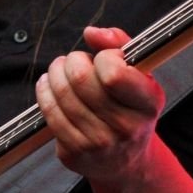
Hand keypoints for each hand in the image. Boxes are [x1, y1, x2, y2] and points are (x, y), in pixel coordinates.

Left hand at [36, 26, 165, 180]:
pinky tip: (49, 86)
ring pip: (60, 94)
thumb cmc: (132, 108)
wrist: (127, 161)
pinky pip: (49, 113)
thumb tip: (90, 32)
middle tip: (74, 61)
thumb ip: (120, 44)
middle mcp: (126, 127)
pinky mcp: (74, 153)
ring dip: (55, 73)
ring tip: (60, 70)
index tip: (106, 59)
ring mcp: (98, 144)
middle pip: (79, 79)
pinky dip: (44, 92)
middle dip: (72, 60)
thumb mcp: (140, 75)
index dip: (104, 57)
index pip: (112, 73)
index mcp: (148, 104)